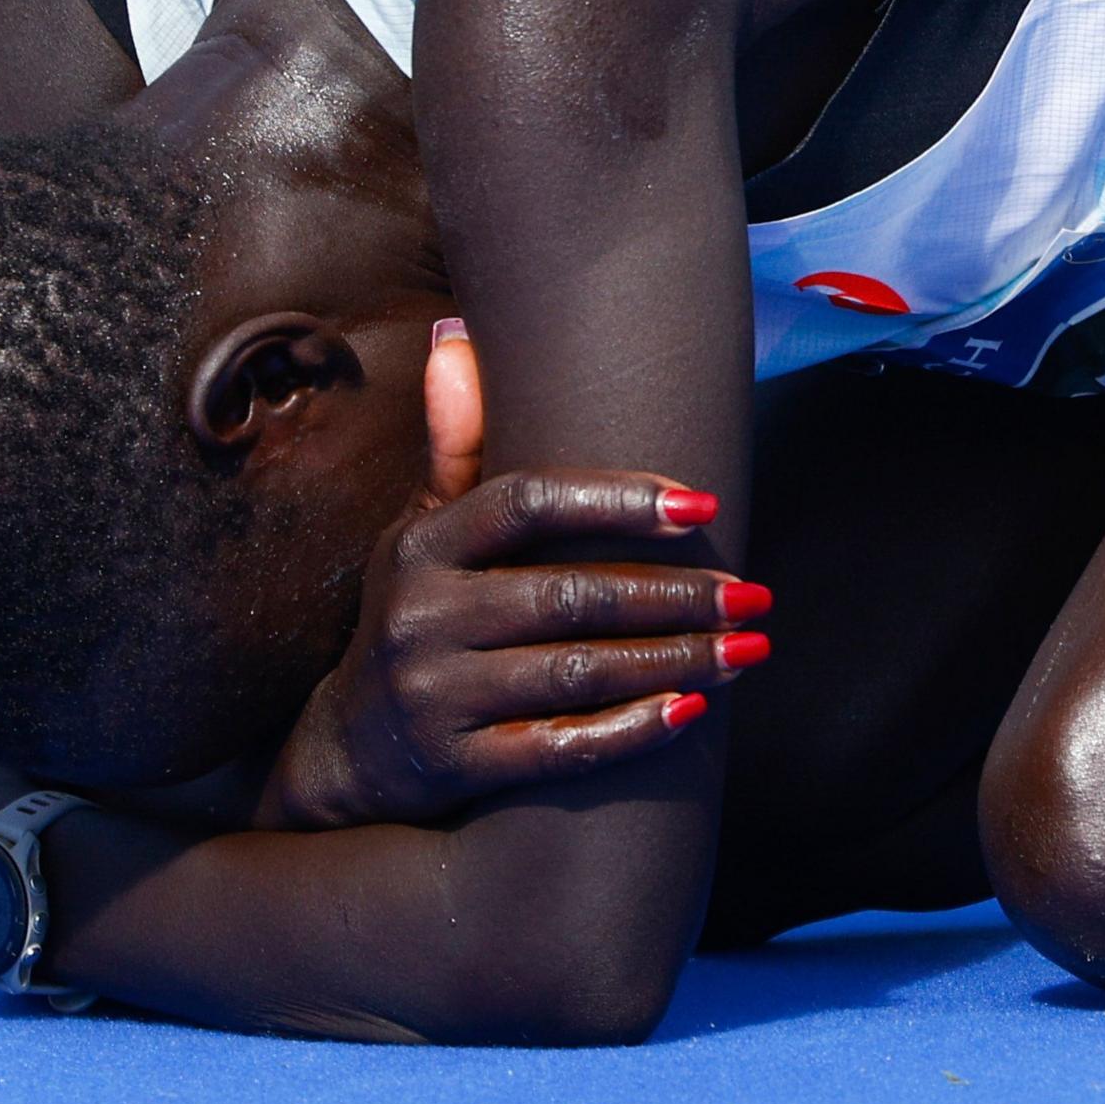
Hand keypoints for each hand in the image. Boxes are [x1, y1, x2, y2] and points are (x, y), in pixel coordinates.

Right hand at [258, 323, 767, 828]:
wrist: (350, 750)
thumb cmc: (419, 617)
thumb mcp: (422, 532)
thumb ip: (455, 445)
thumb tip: (455, 339)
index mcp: (424, 546)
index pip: (528, 502)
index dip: (617, 499)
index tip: (702, 503)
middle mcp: (422, 616)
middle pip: (571, 594)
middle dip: (675, 594)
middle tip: (753, 593)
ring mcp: (436, 695)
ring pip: (578, 671)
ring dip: (676, 659)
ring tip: (747, 647)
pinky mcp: (457, 764)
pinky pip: (560, 746)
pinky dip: (631, 730)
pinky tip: (693, 711)